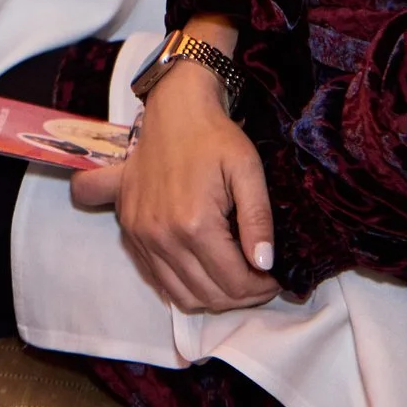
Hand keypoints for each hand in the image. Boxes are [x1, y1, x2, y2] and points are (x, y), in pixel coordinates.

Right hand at [99, 64, 280, 313]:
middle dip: (242, 295)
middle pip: (209, 295)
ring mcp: (141, 236)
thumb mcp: (247, 170)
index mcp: (193, 223)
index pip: (234, 282)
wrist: (174, 110)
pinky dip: (185, 286)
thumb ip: (258, 219)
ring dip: (214, 296)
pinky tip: (205, 269)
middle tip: (261, 279)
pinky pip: (158, 280)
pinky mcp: (130, 232)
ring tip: (235, 276)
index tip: (276, 278)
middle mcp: (162, 235)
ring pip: (183, 296)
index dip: (262, 288)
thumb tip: (264, 264)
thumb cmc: (214, 137)